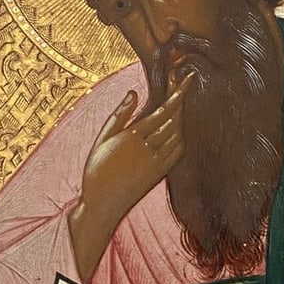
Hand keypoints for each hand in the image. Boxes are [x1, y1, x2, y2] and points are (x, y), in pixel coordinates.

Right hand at [70, 73, 192, 280]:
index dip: (176, 94)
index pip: (161, 111)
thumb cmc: (97, 171)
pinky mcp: (160, 173)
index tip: (185, 78)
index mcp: (132, 137)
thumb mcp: (102, 139)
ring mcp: (156, 162)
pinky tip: (179, 128)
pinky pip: (177, 151)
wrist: (103, 205)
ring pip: (177, 134)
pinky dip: (181, 136)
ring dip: (182, 116)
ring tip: (181, 101)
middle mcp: (148, 149)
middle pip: (173, 119)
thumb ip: (119, 115)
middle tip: (185, 82)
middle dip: (181, 100)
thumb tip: (134, 93)